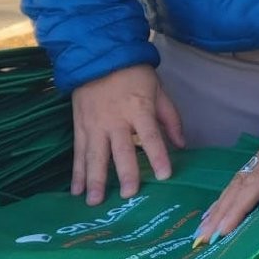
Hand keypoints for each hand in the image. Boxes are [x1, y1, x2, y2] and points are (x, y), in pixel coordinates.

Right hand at [71, 64, 185, 205]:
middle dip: (125, 173)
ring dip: (95, 179)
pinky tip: (76, 190)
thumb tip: (182, 145)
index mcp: (139, 109)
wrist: (98, 56)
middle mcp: (115, 119)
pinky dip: (76, 172)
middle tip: (129, 195)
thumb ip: (170, 118)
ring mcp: (94, 124)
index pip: (150, 136)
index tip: (165, 175)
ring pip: (95, 155)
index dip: (158, 156)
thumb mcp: (159, 90)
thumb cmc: (134, 75)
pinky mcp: (79, 126)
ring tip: (95, 201)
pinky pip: (78, 152)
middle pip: (121, 150)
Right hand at [194, 120, 258, 243]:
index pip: (254, 184)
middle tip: (202, 238)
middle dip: (219, 213)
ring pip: (235, 185)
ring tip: (202, 230)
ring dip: (218, 208)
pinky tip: (215, 210)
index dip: (238, 208)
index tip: (224, 229)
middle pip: (237, 187)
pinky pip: (240, 182)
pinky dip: (226, 198)